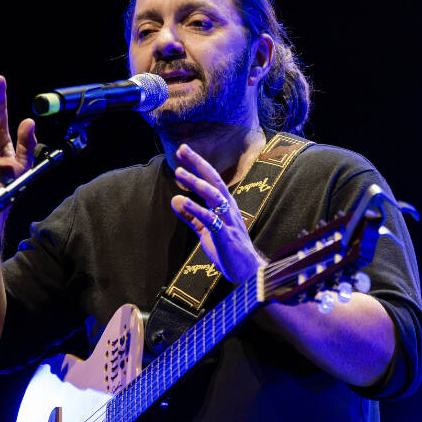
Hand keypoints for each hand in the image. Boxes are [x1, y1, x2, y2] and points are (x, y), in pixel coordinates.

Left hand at [171, 144, 266, 283]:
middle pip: (214, 181)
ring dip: (196, 183)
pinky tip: (183, 202)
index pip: (211, 180)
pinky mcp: (226, 236)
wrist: (247, 272)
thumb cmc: (227, 249)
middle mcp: (229, 209)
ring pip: (214, 197)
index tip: (183, 151)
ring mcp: (229, 222)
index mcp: (226, 206)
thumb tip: (174, 199)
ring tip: (180, 172)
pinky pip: (211, 220)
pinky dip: (197, 210)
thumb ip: (191, 216)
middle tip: (182, 149)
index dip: (198, 164)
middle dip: (199, 164)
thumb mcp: (205, 230)